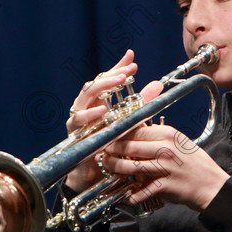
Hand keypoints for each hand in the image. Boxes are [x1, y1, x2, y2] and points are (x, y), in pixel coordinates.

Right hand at [63, 50, 137, 192]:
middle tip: (127, 71)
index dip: (118, 67)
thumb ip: (141, 102)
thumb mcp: (130, 120)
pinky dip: (90, 114)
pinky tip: (102, 110)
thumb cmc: (111, 144)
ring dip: (101, 88)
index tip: (133, 59)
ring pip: (85, 96)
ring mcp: (78, 117)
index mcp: (99, 100)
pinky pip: (78, 119)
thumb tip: (158, 84)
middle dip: (111, 75)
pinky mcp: (74, 131)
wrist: (95, 171)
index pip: (107, 78)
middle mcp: (87, 105)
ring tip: (117, 82)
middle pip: (96, 83)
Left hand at [103, 124, 229, 211]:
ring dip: (116, 169)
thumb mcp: (179, 142)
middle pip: (129, 147)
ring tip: (109, 169)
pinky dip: (132, 194)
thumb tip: (135, 134)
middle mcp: (166, 148)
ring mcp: (166, 167)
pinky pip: (142, 190)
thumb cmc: (195, 164)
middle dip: (112, 151)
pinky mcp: (166, 186)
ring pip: (131, 167)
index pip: (135, 130)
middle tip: (103, 155)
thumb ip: (158, 138)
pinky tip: (127, 195)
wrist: (213, 185)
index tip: (108, 139)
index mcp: (168, 134)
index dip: (118, 135)